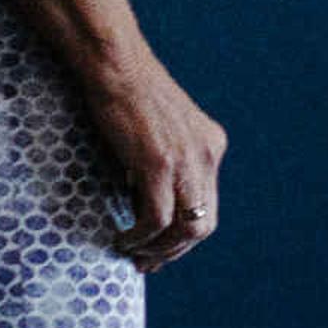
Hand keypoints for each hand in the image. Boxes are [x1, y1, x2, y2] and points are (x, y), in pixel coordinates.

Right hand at [78, 53, 226, 272]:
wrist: (115, 64)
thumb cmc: (126, 95)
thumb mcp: (160, 133)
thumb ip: (166, 166)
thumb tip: (151, 213)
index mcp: (212, 144)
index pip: (208, 206)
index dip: (184, 237)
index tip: (158, 251)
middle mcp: (208, 152)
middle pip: (204, 224)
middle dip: (174, 251)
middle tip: (145, 263)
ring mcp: (187, 158)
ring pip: (187, 228)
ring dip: (159, 250)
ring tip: (133, 254)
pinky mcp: (160, 161)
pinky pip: (157, 218)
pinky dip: (141, 237)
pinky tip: (124, 238)